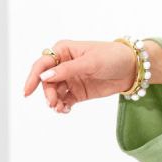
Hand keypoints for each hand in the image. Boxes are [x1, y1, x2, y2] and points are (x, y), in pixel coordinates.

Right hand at [22, 39, 138, 113]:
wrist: (133, 69)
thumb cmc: (113, 57)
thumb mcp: (91, 61)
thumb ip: (68, 70)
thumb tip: (45, 76)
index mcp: (64, 51)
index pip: (43, 64)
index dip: (33, 77)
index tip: (27, 92)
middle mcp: (64, 65)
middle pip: (46, 81)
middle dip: (48, 93)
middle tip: (53, 103)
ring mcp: (70, 79)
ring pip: (54, 92)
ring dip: (54, 101)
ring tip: (60, 108)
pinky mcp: (78, 92)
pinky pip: (64, 101)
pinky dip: (62, 106)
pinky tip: (65, 110)